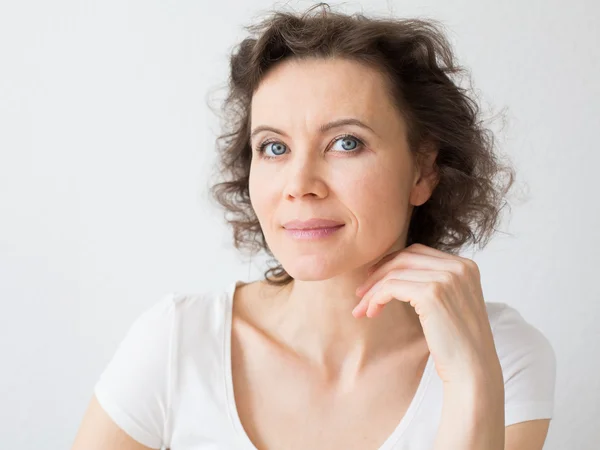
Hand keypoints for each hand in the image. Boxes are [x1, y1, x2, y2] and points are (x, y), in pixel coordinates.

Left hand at [353, 243, 501, 384]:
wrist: (473, 371)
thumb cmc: (458, 344)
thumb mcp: (451, 303)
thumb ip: (434, 283)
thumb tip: (397, 273)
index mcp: (466, 266)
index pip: (418, 252)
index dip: (392, 263)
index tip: (374, 279)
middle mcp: (459, 267)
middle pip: (405, 258)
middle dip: (378, 273)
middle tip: (361, 292)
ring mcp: (446, 278)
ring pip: (394, 272)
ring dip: (372, 290)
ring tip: (362, 308)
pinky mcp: (432, 293)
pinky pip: (391, 287)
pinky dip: (376, 298)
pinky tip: (371, 312)